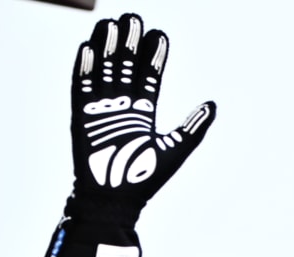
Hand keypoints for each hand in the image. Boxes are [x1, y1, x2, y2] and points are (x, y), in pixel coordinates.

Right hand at [69, 14, 215, 215]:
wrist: (113, 201)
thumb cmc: (142, 181)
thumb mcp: (174, 150)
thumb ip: (192, 127)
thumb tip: (212, 105)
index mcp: (143, 112)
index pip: (149, 75)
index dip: (153, 55)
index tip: (159, 34)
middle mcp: (121, 106)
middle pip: (124, 65)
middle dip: (130, 42)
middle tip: (134, 18)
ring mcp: (100, 109)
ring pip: (103, 69)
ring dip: (107, 47)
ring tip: (113, 24)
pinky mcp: (81, 116)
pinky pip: (81, 87)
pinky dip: (84, 68)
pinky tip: (89, 47)